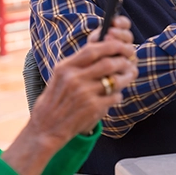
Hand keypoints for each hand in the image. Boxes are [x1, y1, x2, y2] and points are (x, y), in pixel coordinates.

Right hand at [0, 17, 137, 174]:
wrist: (45, 129)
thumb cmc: (53, 102)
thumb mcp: (59, 78)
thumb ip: (77, 64)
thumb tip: (102, 50)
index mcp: (65, 68)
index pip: (92, 49)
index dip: (111, 45)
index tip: (121, 45)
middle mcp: (74, 79)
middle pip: (107, 63)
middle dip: (123, 61)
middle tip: (129, 62)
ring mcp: (84, 94)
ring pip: (114, 80)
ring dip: (126, 77)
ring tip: (128, 76)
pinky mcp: (92, 108)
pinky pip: (114, 97)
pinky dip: (118, 95)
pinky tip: (116, 96)